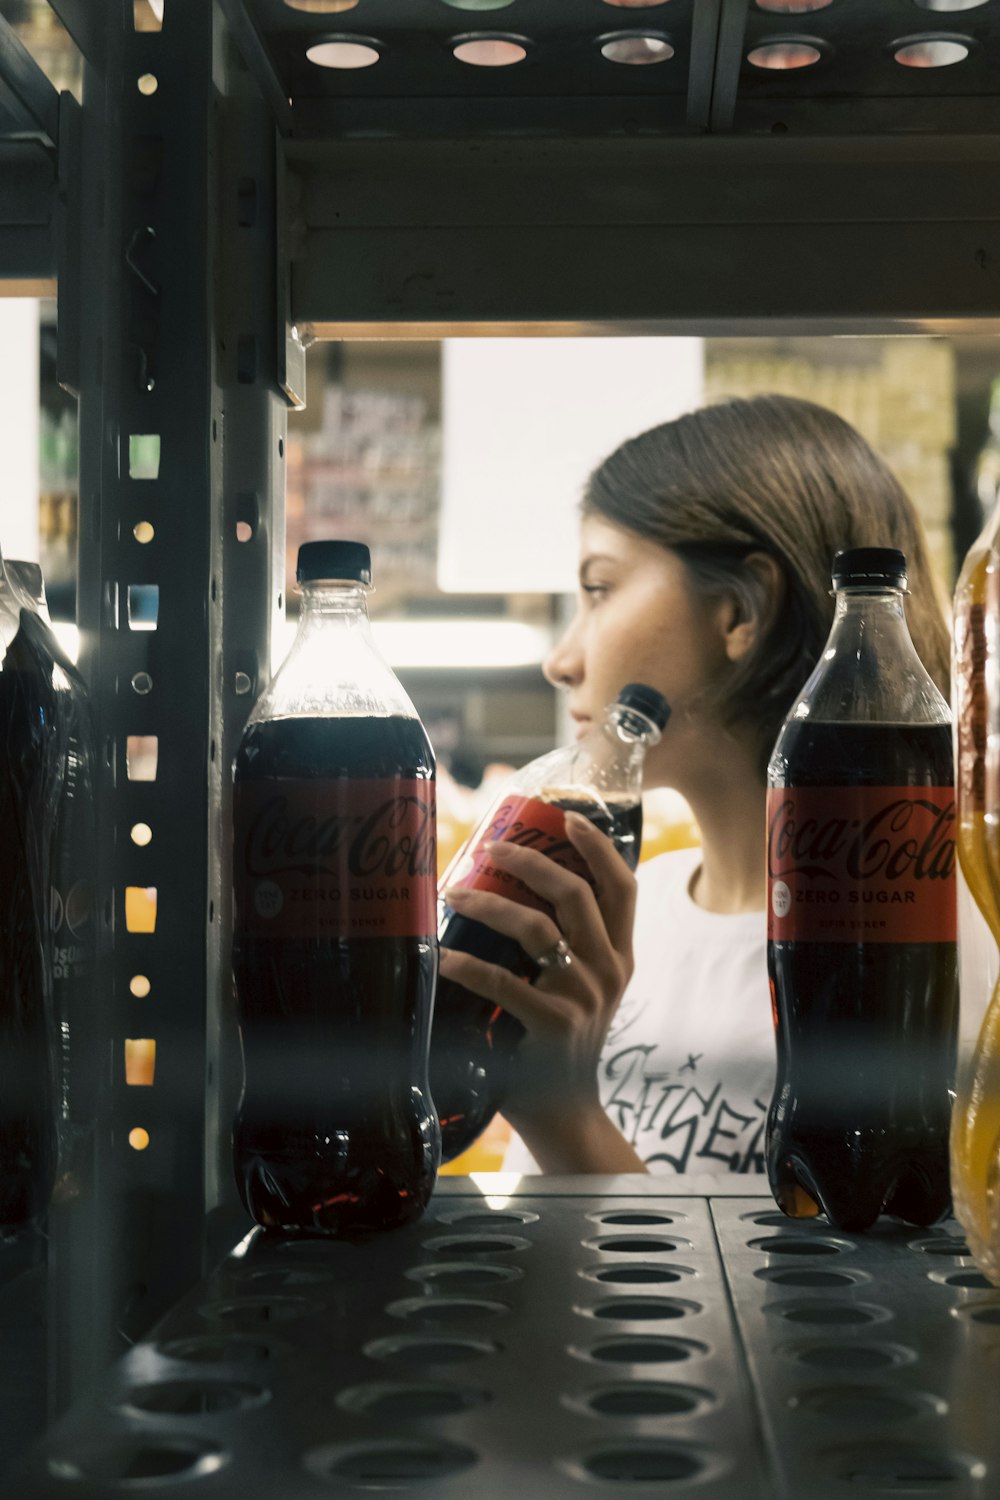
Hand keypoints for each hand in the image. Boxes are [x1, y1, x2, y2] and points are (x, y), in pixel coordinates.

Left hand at [438, 811, 637, 1161]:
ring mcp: (583, 999)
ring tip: (454, 892)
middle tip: (492, 846)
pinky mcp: (552, 1026)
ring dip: (491, 904)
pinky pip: (503, 981)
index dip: (597, 847)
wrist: (563, 1112)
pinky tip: (443, 955)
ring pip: (539, 929)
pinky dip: (467, 963)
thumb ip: (564, 947)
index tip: (568, 816)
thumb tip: (506, 887)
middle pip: (575, 895)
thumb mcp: (580, 989)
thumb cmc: (556, 1042)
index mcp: (620, 958)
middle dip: (531, 861)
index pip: (623, 887)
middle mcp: (609, 972)